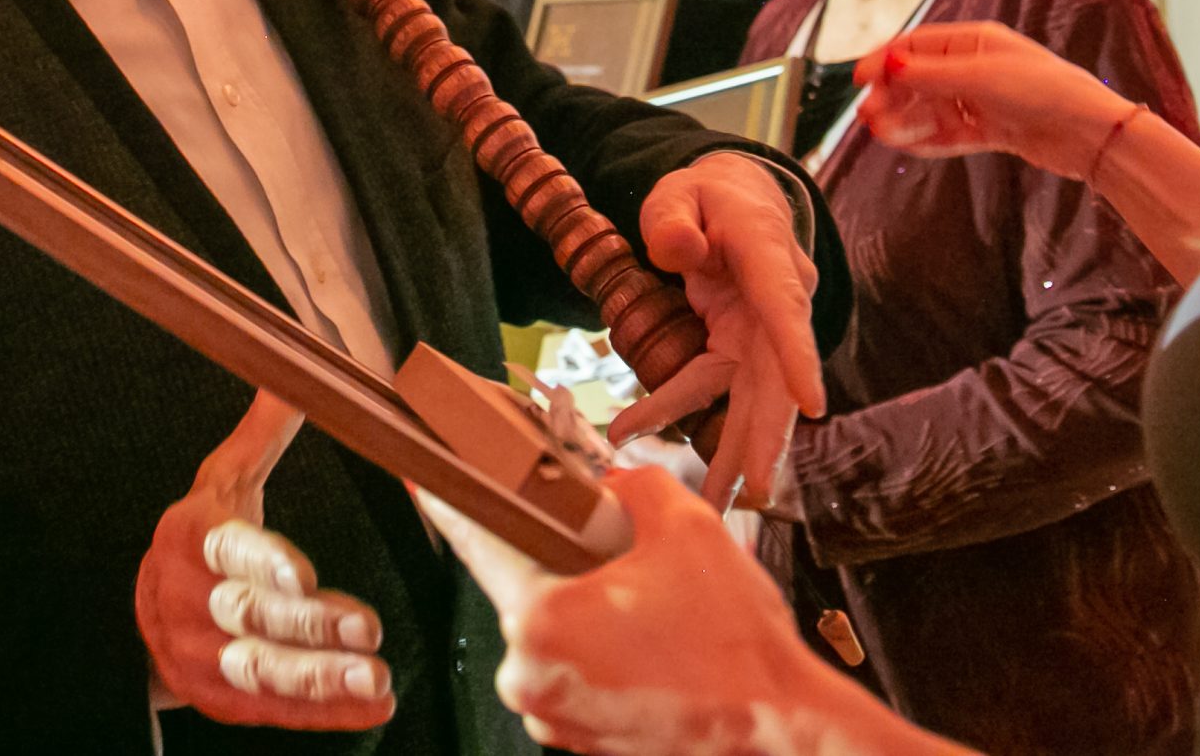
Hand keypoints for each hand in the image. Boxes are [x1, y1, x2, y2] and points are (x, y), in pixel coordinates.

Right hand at [135, 391, 393, 730]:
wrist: (140, 619)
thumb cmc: (198, 541)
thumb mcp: (219, 487)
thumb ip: (258, 442)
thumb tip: (291, 380)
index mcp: (191, 542)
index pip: (227, 552)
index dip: (265, 564)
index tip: (305, 576)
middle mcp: (191, 604)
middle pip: (250, 619)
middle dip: (311, 628)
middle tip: (368, 630)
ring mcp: (204, 660)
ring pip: (262, 673)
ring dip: (321, 679)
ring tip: (377, 677)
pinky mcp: (223, 703)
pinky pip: (276, 712)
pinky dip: (326, 714)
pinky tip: (373, 707)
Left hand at [416, 468, 940, 755]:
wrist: (781, 735)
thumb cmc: (737, 644)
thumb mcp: (686, 527)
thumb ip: (628, 485)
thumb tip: (604, 483)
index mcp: (542, 617)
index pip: (477, 537)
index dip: (448, 496)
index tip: (419, 470)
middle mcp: (528, 675)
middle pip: (523, 583)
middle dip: (559, 555)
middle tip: (612, 545)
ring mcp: (550, 715)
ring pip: (551, 628)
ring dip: (584, 604)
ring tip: (651, 603)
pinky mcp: (576, 738)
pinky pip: (571, 669)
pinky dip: (599, 646)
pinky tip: (651, 638)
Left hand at [612, 154, 824, 509]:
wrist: (734, 199)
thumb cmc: (707, 195)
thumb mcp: (678, 192)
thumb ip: (673, 218)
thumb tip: (678, 252)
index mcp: (767, 255)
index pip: (786, 308)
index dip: (799, 357)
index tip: (813, 404)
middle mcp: (778, 301)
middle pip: (779, 374)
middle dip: (769, 434)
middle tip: (756, 487)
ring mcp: (764, 330)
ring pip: (758, 399)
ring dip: (739, 451)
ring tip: (719, 503)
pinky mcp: (744, 348)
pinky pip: (723, 392)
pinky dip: (701, 427)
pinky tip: (683, 465)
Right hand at [854, 22, 1132, 179]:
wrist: (1089, 134)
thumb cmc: (1044, 91)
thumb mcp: (981, 78)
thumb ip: (931, 75)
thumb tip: (887, 64)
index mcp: (976, 41)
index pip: (918, 45)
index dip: (886, 60)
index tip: (858, 78)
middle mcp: (978, 67)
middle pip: (921, 79)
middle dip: (893, 96)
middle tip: (867, 115)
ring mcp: (985, 100)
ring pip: (933, 109)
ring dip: (906, 119)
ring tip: (881, 133)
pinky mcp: (994, 130)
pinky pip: (951, 133)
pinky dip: (928, 138)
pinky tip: (906, 144)